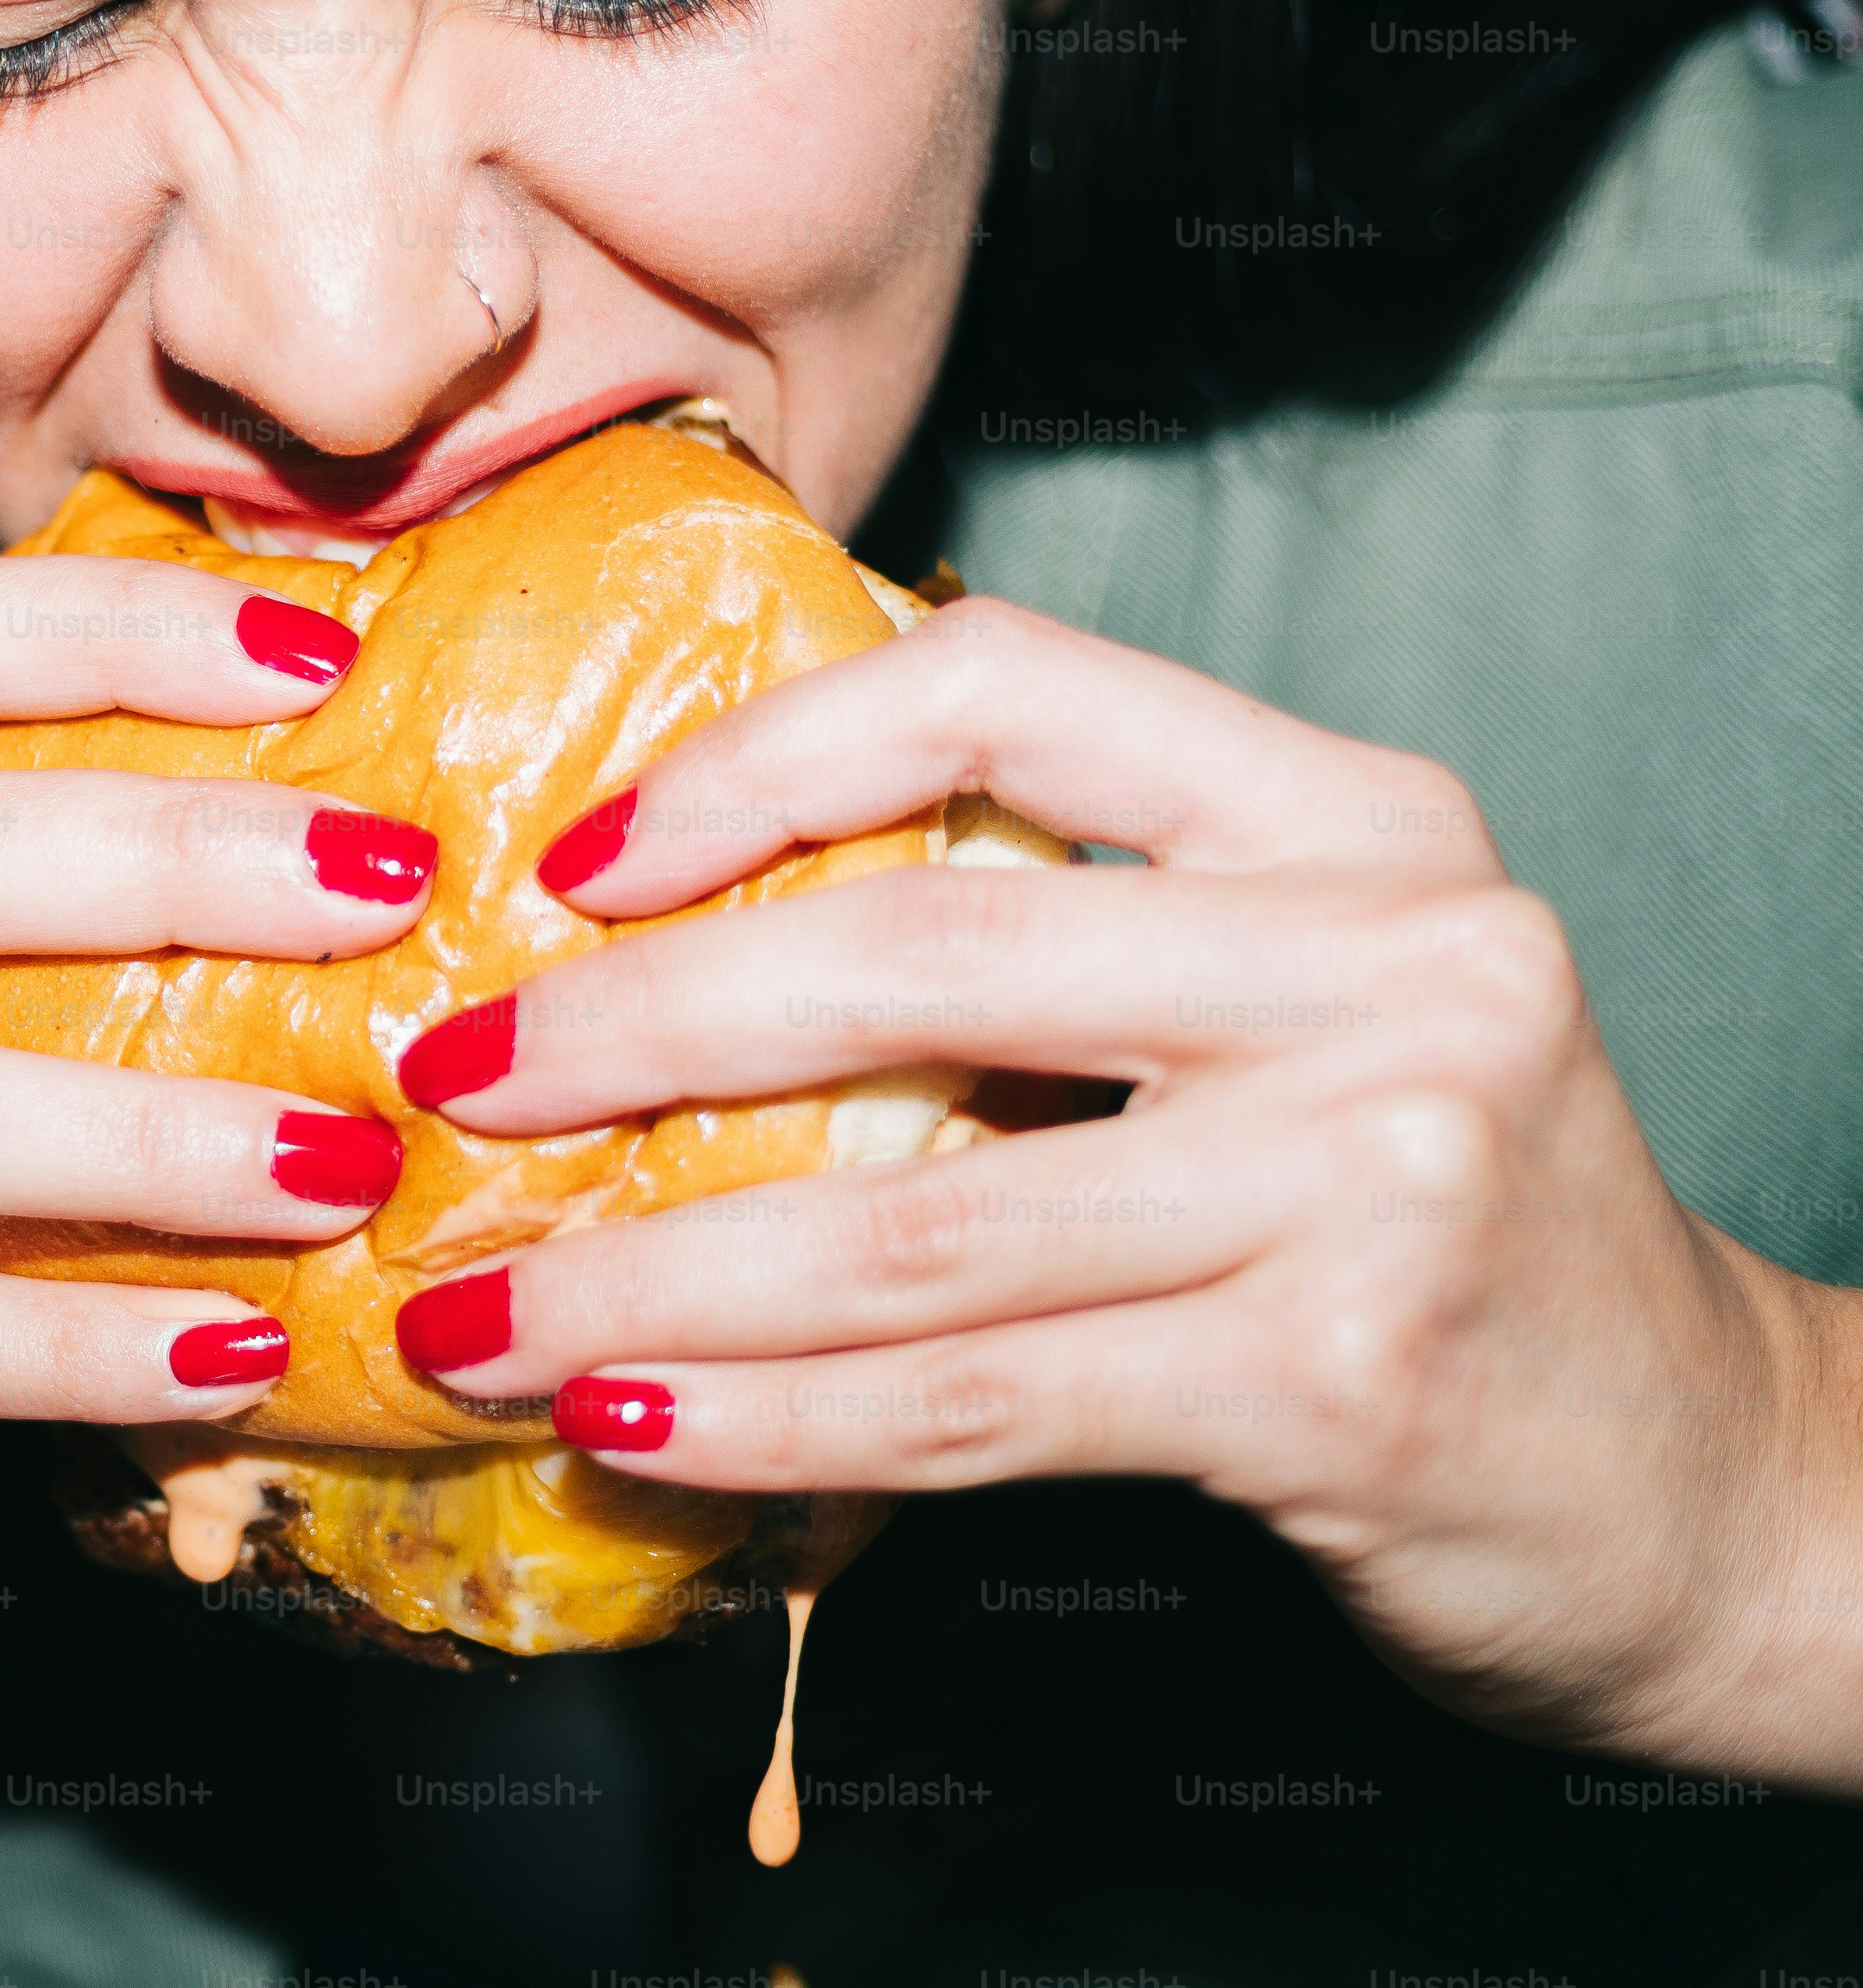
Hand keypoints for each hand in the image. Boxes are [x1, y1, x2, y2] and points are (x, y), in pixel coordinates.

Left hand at [382, 595, 1862, 1783]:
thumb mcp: (1299, 1010)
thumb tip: (676, 939)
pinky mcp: (1340, 1383)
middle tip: (448, 1082)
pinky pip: (969, 1398)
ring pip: (909, 1214)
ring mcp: (1376, 1173)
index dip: (760, 754)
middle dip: (631, 1027)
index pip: (1005, 677)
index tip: (576, 859)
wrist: (1710, 1480)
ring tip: (471, 1309)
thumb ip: (1071, 936)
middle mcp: (1387, 961)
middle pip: (917, 952)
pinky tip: (626, 1425)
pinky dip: (764, 1424)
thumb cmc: (1434, 1222)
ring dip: (646, 1272)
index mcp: (1354, 819)